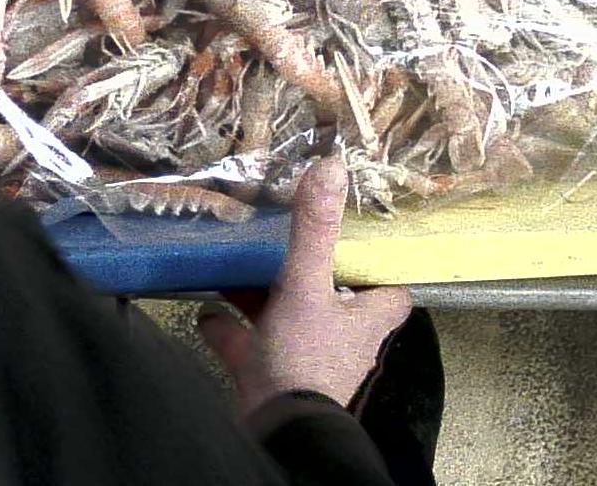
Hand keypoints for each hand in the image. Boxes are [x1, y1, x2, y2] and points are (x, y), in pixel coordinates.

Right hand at [198, 156, 411, 413]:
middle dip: (312, 272)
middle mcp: (338, 339)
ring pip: (286, 319)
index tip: (364, 237)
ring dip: (262, 296)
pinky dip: (226, 326)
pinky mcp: (267, 375)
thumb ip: (314, 231)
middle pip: (333, 300)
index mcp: (362, 319)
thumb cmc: (304, 359)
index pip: (390, 291)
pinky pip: (245, 343)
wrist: (275, 429)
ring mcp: (302, 359)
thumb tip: (331, 167)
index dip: (381, 267)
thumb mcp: (307, 286)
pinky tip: (206, 307)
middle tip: (289, 237)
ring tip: (239, 264)